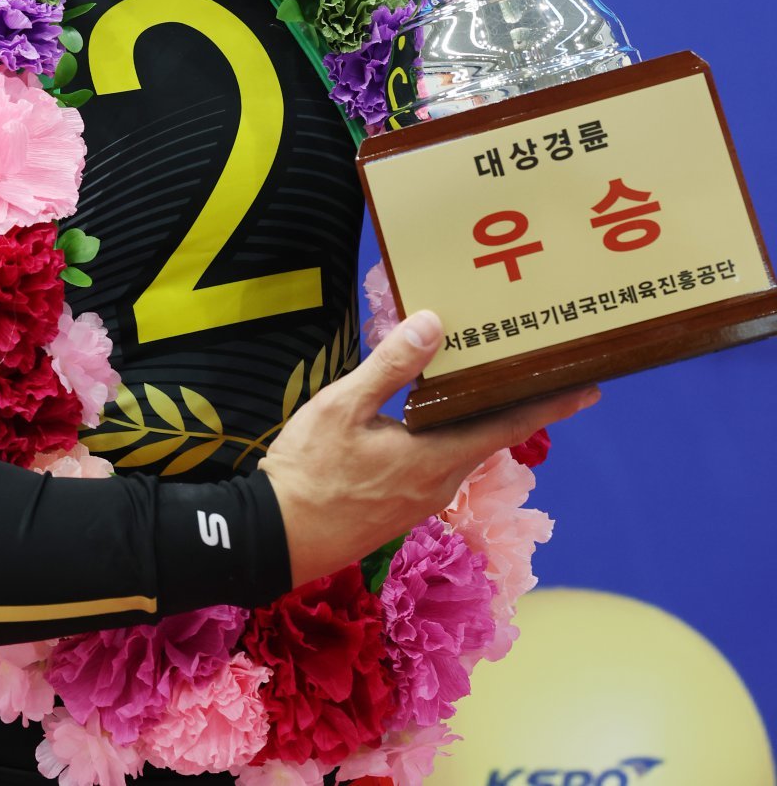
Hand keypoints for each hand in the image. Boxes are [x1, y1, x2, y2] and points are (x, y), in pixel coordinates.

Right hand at [259, 309, 597, 587]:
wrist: (274, 539)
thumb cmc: (307, 472)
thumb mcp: (342, 408)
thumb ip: (390, 366)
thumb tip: (433, 324)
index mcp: (434, 458)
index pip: (508, 425)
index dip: (550, 404)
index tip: (589, 386)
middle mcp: (440, 482)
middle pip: (491, 433)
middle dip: (517, 399)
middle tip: (537, 361)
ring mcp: (421, 496)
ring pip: (465, 446)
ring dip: (482, 413)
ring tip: (490, 374)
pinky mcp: (402, 502)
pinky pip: (442, 457)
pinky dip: (452, 428)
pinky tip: (437, 407)